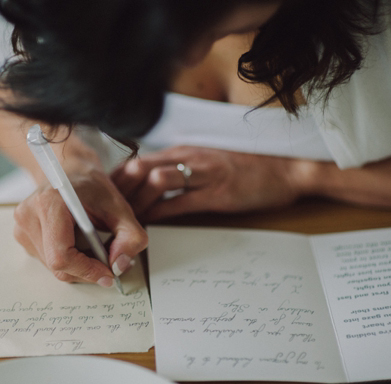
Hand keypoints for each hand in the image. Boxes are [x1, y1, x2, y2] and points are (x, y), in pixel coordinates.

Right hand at [13, 163, 147, 286]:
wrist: (70, 170)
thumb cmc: (92, 185)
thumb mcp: (120, 206)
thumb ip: (129, 237)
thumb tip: (119, 267)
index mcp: (49, 203)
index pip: (62, 256)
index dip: (87, 270)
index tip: (108, 274)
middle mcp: (29, 215)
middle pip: (57, 265)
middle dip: (86, 271)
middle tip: (108, 264)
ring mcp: (22, 226)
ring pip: (52, 267)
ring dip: (78, 267)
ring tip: (95, 250)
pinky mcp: (22, 235)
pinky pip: (47, 261)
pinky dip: (68, 261)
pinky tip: (79, 245)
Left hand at [111, 146, 302, 220]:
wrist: (285, 168)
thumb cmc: (245, 167)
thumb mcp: (205, 161)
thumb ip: (179, 169)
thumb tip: (150, 186)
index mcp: (183, 150)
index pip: (138, 160)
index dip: (117, 179)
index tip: (104, 197)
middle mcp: (189, 157)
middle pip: (139, 167)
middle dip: (118, 190)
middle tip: (105, 211)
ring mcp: (203, 174)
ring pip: (156, 182)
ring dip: (136, 203)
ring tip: (122, 221)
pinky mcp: (217, 193)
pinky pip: (180, 203)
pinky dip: (160, 214)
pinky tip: (148, 225)